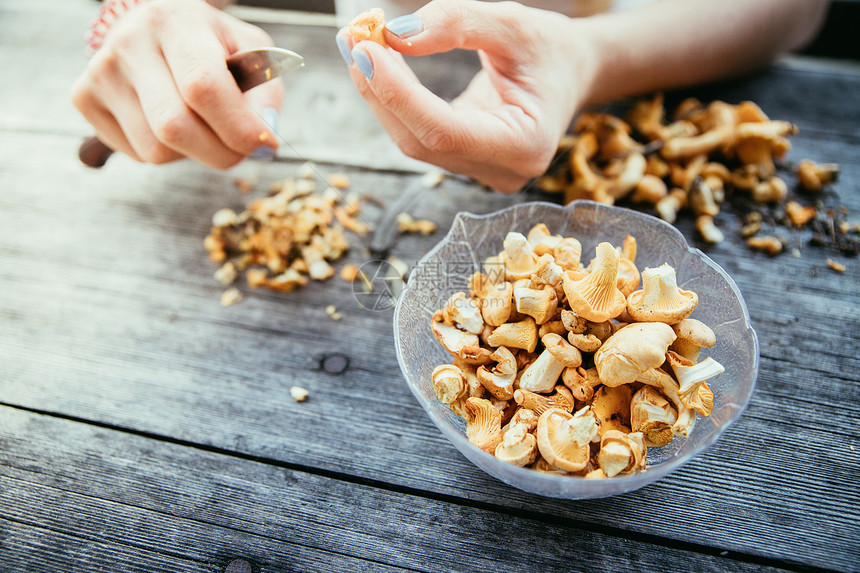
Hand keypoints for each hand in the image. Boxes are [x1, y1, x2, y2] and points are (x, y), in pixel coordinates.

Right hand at [70, 0, 281, 168]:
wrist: (158, 30)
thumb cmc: (213, 47)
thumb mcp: (251, 55)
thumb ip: (266, 94)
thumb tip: (264, 137)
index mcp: (175, 21)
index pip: (202, 86)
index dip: (238, 127)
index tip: (264, 144)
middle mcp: (130, 41)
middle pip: (174, 127)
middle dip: (220, 152)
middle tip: (240, 149)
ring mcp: (100, 70)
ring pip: (156, 150)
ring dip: (192, 154)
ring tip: (201, 125)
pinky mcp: (84, 98)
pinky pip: (137, 154)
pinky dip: (166, 153)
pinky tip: (170, 122)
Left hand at [337, 0, 594, 192]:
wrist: (571, 73)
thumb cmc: (550, 49)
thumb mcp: (512, 22)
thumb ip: (455, 24)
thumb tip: (395, 34)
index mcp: (525, 145)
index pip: (444, 132)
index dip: (398, 93)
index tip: (365, 49)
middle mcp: (503, 171)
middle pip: (421, 142)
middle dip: (380, 91)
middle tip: (352, 39)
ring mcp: (483, 174)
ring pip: (414, 141)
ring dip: (381, 94)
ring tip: (361, 46)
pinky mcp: (467, 164)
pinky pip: (420, 136)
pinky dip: (395, 101)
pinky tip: (379, 67)